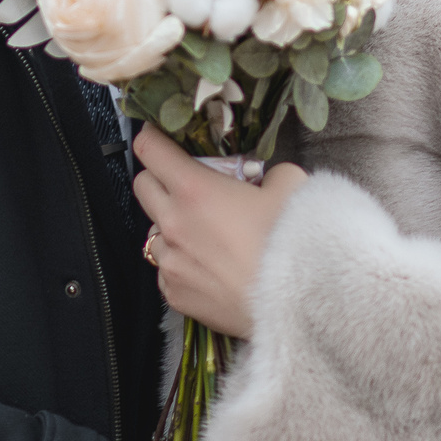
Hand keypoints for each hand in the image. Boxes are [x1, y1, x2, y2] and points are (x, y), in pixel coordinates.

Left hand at [133, 125, 308, 339]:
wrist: (298, 305)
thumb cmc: (294, 242)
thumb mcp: (292, 185)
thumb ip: (270, 173)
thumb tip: (264, 180)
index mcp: (194, 189)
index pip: (150, 150)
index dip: (152, 137)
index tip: (158, 135)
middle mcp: (173, 223)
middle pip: (142, 186)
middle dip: (158, 177)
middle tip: (184, 180)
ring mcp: (171, 262)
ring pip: (153, 231)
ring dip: (171, 225)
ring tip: (204, 232)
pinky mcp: (175, 294)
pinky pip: (165, 269)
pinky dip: (180, 262)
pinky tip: (208, 265)